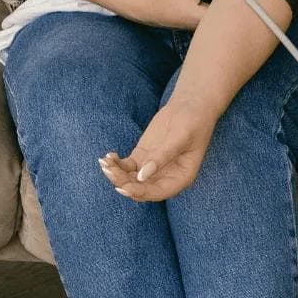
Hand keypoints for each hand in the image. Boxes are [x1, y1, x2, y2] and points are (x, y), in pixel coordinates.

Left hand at [97, 99, 216, 201]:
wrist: (190, 106)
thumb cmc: (192, 121)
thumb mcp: (180, 138)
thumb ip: (162, 157)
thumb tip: (141, 176)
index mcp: (181, 178)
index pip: (158, 192)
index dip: (140, 192)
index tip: (123, 187)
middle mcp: (166, 177)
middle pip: (141, 188)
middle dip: (124, 182)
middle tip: (110, 170)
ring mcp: (152, 168)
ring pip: (130, 179)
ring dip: (116, 174)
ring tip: (105, 162)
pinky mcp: (142, 157)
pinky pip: (126, 167)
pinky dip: (116, 165)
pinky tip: (108, 156)